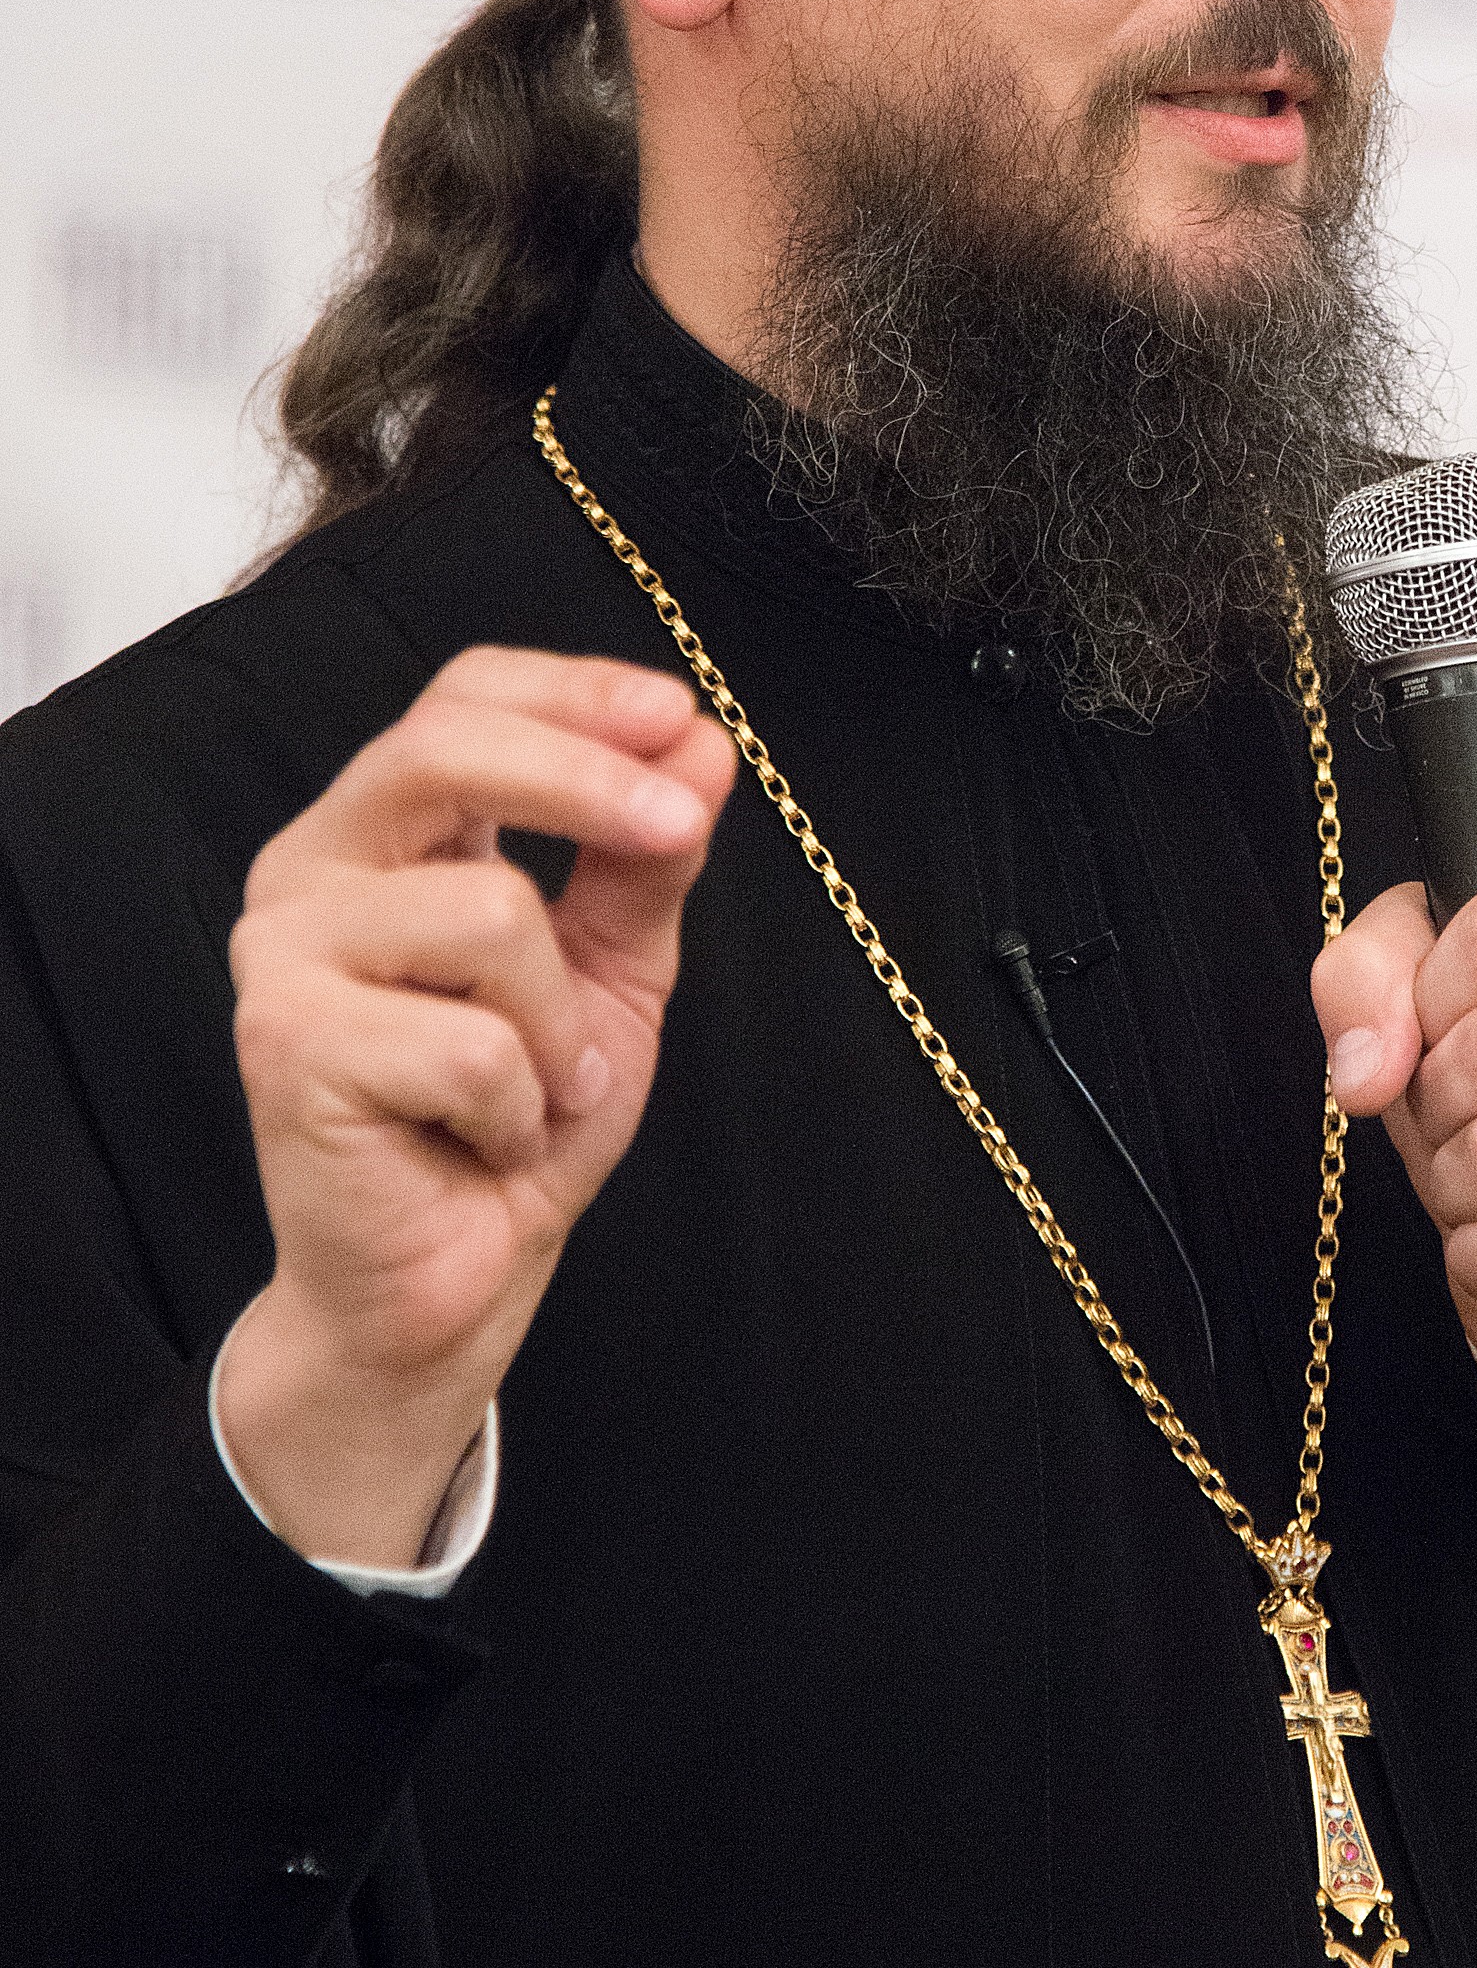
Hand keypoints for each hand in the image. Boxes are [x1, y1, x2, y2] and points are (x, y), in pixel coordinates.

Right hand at [216, 648, 736, 1565]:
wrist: (455, 1276)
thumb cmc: (517, 1120)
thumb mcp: (613, 972)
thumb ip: (644, 862)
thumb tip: (700, 749)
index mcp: (387, 833)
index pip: (463, 699)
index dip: (572, 692)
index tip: (677, 716)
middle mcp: (315, 870)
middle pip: (444, 750)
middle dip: (585, 781)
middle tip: (678, 828)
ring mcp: (286, 952)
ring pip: (487, 915)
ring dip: (559, 1024)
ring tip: (538, 1088)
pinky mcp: (285, 1042)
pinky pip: (470, 1042)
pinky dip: (518, 1103)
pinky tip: (484, 1135)